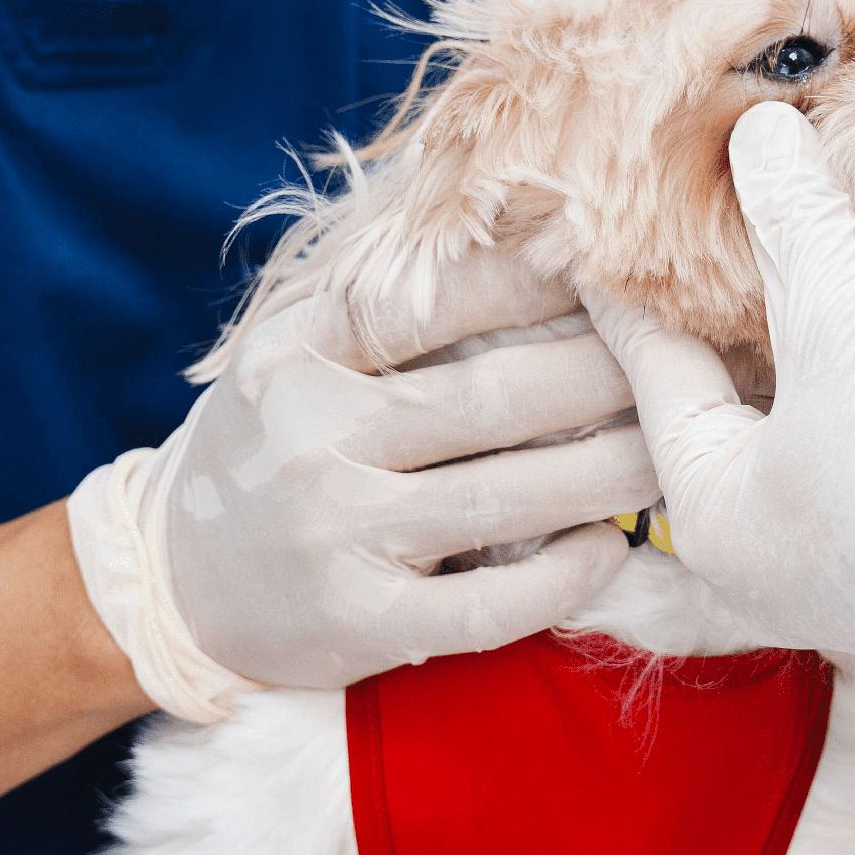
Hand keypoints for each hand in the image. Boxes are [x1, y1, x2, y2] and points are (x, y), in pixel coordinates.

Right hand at [69, 254, 656, 718]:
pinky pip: (490, 603)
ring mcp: (339, 536)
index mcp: (298, 357)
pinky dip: (564, 576)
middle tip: (682, 360)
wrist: (172, 583)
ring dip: (611, 471)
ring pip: (510, 496)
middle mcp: (315, 440)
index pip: (431, 302)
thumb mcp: (288, 354)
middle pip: (494, 398)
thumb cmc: (265, 449)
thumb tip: (508, 232)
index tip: (611, 263)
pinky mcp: (363, 622)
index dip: (532, 280)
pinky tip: (612, 547)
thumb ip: (377, 303)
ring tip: (674, 450)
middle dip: (607, 376)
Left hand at [587, 102, 854, 664]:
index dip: (638, 278)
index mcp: (710, 515)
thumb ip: (797, 223)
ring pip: (792, 410)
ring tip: (776, 238)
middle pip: (720, 392)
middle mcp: (758, 545)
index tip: (608, 214)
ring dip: (792, 331)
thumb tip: (759, 130)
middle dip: (720, 303)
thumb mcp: (848, 326)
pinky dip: (849, 368)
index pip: (654, 370)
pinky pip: (852, 432)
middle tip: (692, 212)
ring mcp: (834, 548)